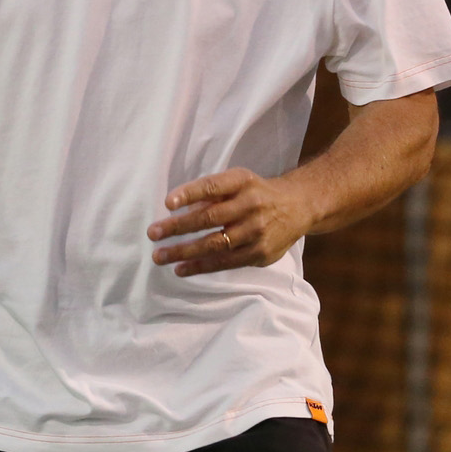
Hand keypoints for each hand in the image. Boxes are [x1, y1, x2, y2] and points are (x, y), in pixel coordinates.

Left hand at [147, 168, 314, 274]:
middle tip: (153, 233)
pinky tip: (181, 269)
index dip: (190, 194)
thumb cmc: (255, 192)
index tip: (167, 203)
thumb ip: (212, 193)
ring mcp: (256, 231)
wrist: (297, 207)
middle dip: (178, 227)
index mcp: (242, 182)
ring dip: (184, 252)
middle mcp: (251, 205)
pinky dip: (201, 267)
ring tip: (160, 256)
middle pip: (210, 217)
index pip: (213, 186)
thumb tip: (178, 209)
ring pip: (215, 244)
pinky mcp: (260, 253)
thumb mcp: (238, 182)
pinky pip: (225, 262)